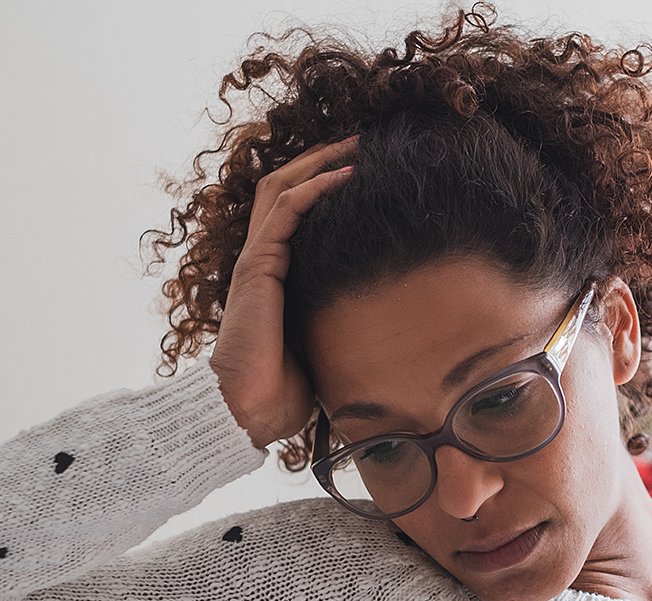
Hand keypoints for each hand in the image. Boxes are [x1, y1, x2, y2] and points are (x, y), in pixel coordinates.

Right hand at [210, 137, 357, 448]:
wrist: (253, 411)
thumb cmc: (290, 388)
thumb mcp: (328, 341)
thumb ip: (345, 319)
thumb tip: (398, 321)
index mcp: (277, 274)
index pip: (295, 210)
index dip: (324, 182)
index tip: (365, 168)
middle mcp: (263, 259)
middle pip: (287, 186)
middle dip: (323, 158)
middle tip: (364, 140)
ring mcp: (257, 260)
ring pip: (283, 187)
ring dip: (321, 160)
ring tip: (358, 144)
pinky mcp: (257, 267)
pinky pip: (284, 211)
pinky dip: (315, 186)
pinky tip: (346, 175)